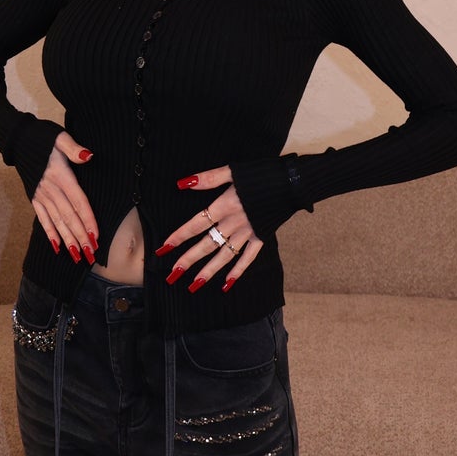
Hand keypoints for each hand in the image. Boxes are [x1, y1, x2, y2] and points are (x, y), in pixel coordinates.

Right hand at [31, 133, 98, 264]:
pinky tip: (57, 247)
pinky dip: (50, 233)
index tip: (95, 235)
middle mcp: (50, 188)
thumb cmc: (43, 138)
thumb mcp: (60, 137)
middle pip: (68, 216)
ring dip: (68, 239)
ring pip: (56, 221)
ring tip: (77, 255)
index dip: (87, 219)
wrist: (18, 140)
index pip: (77, 201)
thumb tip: (88, 156)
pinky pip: (42, 218)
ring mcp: (40, 195)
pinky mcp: (34, 198)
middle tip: (91, 254)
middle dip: (80, 236)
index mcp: (60, 175)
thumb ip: (74, 148)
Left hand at [155, 166, 262, 292]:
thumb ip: (209, 178)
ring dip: (209, 271)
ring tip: (193, 285)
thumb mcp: (233, 170)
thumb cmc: (261, 173)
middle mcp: (234, 223)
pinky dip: (238, 270)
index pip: (196, 224)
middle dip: (189, 260)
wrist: (293, 182)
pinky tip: (227, 283)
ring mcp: (248, 232)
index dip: (179, 236)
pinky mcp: (261, 236)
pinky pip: (248, 257)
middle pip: (207, 244)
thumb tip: (183, 183)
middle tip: (172, 274)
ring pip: (225, 255)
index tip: (163, 248)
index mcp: (225, 206)